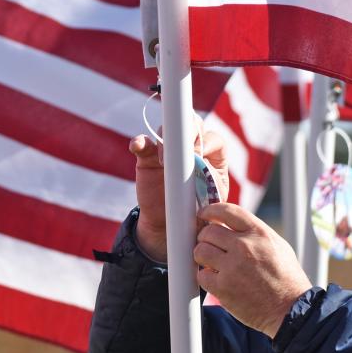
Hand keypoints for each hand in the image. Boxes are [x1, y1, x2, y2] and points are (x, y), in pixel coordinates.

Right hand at [130, 120, 228, 261]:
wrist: (169, 226)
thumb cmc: (197, 215)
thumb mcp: (211, 205)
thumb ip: (211, 188)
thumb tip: (204, 172)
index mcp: (214, 159)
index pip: (214, 140)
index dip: (208, 142)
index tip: (200, 155)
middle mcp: (192, 149)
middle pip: (193, 126)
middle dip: (189, 133)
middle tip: (184, 152)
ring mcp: (169, 151)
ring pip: (168, 131)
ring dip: (165, 139)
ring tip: (164, 161)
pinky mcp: (148, 157)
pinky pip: (143, 143)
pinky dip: (139, 142)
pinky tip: (137, 146)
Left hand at [194, 203, 312, 336]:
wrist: (290, 309)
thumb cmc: (287, 279)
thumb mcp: (279, 246)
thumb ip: (255, 233)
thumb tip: (231, 225)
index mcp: (259, 233)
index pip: (227, 210)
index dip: (211, 210)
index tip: (205, 214)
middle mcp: (245, 246)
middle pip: (208, 231)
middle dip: (206, 238)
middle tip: (211, 247)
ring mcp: (232, 267)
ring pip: (200, 251)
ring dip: (203, 257)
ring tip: (212, 263)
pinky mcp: (223, 287)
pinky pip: (201, 274)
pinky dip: (206, 277)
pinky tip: (217, 280)